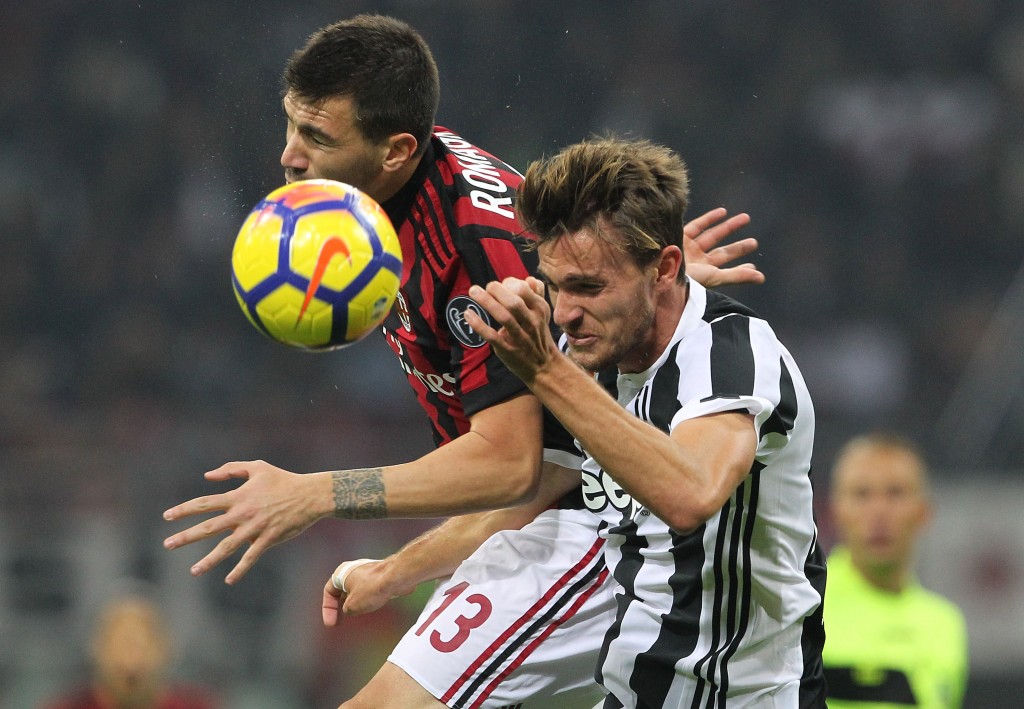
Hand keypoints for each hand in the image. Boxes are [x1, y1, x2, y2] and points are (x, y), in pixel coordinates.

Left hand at [163, 460, 330, 583]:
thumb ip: (232, 469)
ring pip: (226, 547)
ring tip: (193, 571)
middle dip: (186, 536)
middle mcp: (242, 513)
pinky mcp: (268, 539)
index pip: (204, 504)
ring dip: (208, 560)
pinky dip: (240, 569)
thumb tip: (208, 476)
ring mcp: (255, 528)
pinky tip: (229, 580)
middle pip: (209, 527)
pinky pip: (251, 557)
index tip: (167, 516)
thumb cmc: (283, 480)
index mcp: (238, 496)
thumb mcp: (257, 467)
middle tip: (167, 545)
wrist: (310, 495)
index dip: (184, 509)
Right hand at [322, 558, 415, 623]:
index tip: (331, 623)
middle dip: (340, 606)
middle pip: (342, 590)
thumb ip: (346, 610)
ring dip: (354, 603)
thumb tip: (350, 610)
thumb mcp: (352, 606)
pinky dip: (367, 600)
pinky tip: (370, 608)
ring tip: (356, 615)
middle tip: (339, 621)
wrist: (396, 577)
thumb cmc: (372, 588)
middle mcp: (354, 570)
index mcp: (342, 573)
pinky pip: (369, 590)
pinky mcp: (380, 576)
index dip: (328, 609)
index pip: (329, 591)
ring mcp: (368, 572)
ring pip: (356, 590)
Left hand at [464, 278, 553, 383]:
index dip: (508, 283)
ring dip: (486, 302)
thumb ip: (537, 295)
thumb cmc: (538, 336)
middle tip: (481, 286)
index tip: (499, 285)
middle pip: (513, 302)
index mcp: (539, 310)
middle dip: (496, 290)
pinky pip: (492, 336)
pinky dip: (479, 324)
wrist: (544, 366)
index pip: (523, 289)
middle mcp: (531, 323)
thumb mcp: (543, 315)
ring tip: (473, 291)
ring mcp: (520, 337)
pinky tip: (468, 314)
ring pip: (503, 317)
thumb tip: (529, 279)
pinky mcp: (507, 350)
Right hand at [683, 208, 764, 286]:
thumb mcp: (714, 277)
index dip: (739, 268)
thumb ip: (737, 276)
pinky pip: (697, 225)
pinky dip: (709, 218)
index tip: (753, 266)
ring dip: (729, 227)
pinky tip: (723, 212)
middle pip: (722, 253)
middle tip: (754, 243)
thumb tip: (762, 278)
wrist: (657, 267)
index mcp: (705, 273)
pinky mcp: (680, 235)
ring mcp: (689, 247)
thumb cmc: (686, 278)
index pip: (726, 270)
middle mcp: (698, 261)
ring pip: (713, 235)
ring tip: (746, 218)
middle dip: (737, 248)